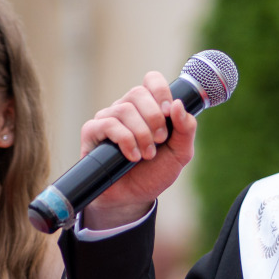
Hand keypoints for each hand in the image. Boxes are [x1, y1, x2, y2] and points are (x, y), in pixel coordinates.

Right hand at [79, 72, 197, 229]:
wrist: (133, 199)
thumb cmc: (154, 173)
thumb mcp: (180, 154)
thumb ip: (186, 130)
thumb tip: (177, 104)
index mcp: (147, 108)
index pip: (151, 80)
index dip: (161, 91)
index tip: (168, 112)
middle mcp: (126, 109)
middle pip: (138, 93)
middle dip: (154, 118)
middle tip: (160, 141)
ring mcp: (107, 119)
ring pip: (124, 109)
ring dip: (141, 134)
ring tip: (147, 154)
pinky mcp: (92, 132)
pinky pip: (107, 124)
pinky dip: (125, 140)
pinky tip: (132, 156)